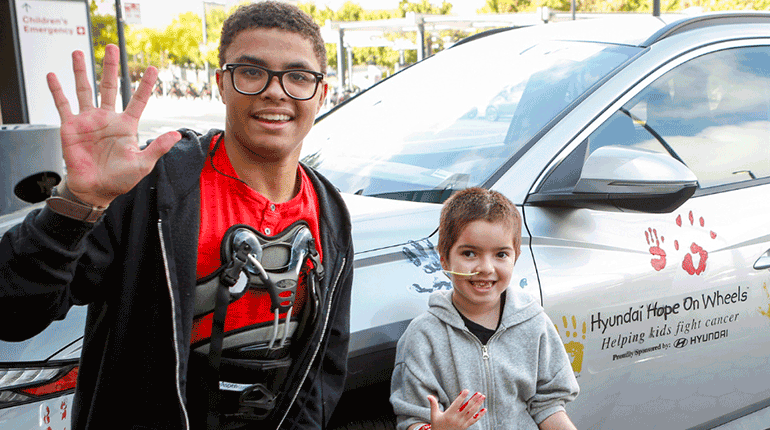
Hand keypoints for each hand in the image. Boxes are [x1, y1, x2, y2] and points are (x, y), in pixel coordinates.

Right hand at [46, 44, 180, 206]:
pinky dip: (56, 90)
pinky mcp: (71, 127)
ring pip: (85, 90)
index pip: (138, 100)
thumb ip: (158, 147)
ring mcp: (88, 121)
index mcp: (126, 125)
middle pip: (109, 86)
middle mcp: (107, 119)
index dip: (145, 84)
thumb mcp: (143, 163)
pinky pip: (62, 105)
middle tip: (112, 47)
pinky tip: (53, 76)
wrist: (95, 190)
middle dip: (111, 67)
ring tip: (80, 53)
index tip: (152, 68)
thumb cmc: (121, 179)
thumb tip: (177, 134)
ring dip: (82, 71)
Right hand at [428, 390, 485, 429]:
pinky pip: (474, 420)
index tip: (467, 390)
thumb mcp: (434, 415)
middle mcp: (456, 419)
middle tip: (479, 393)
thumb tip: (429, 395)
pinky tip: (484, 409)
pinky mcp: (465, 427)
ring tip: (482, 397)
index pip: (457, 404)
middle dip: (474, 399)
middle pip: (467, 408)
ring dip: (478, 404)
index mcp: (449, 415)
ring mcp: (462, 423)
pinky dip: (480, 415)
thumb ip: (433, 404)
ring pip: (472, 413)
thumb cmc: (437, 425)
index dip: (462, 397)